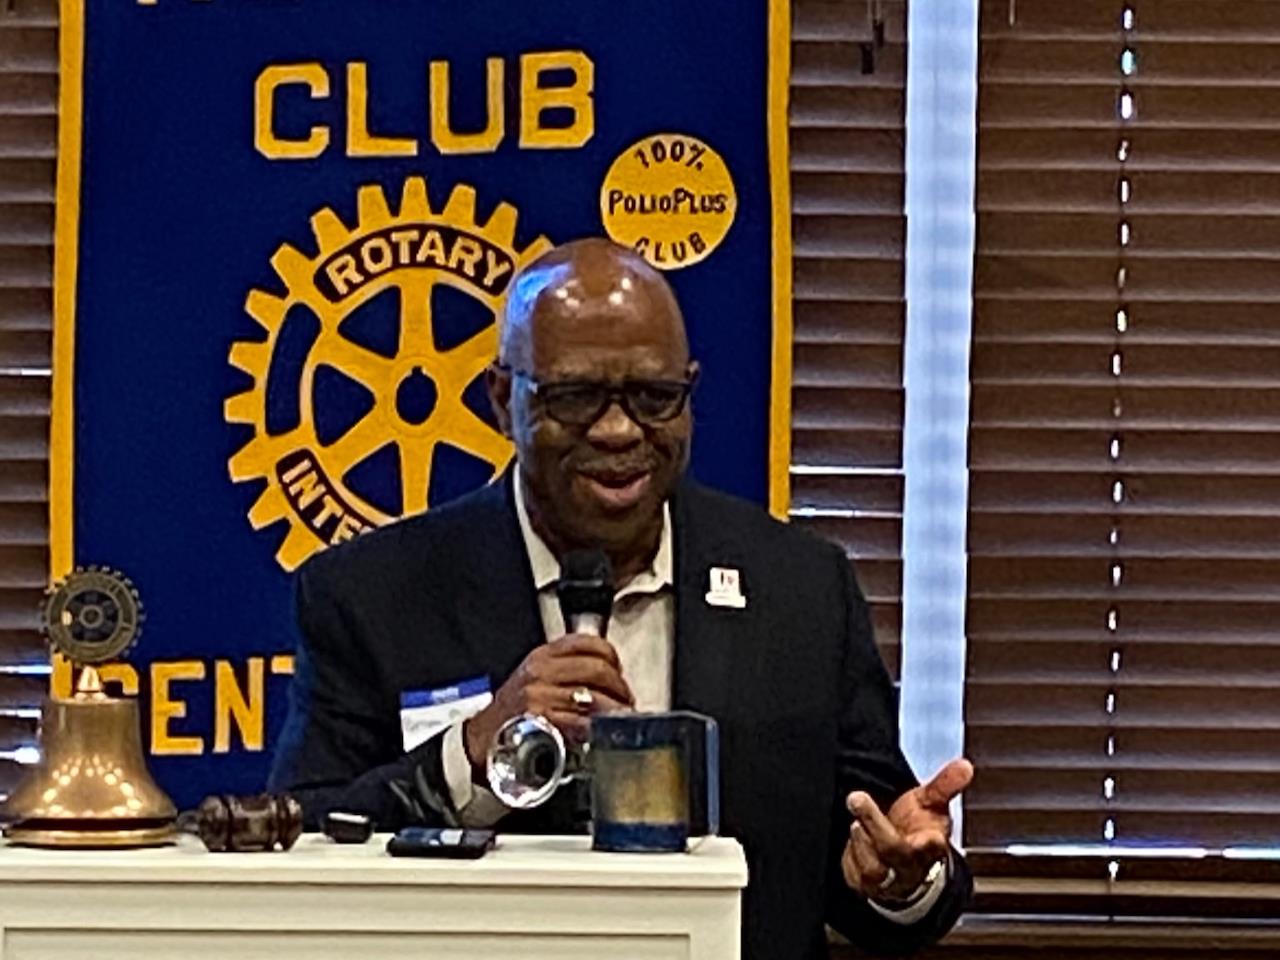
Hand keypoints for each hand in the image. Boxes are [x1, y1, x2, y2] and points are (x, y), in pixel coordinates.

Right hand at [463, 634, 633, 778]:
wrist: (482, 741)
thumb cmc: (511, 714)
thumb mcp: (533, 679)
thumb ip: (564, 671)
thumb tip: (605, 678)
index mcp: (541, 657)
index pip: (588, 643)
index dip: (611, 656)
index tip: (618, 670)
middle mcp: (540, 672)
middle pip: (597, 669)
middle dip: (619, 687)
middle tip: (625, 701)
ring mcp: (540, 696)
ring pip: (594, 696)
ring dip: (615, 710)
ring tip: (621, 719)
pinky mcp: (541, 721)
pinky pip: (582, 722)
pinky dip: (598, 728)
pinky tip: (604, 733)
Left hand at [840, 758, 973, 901]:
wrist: (903, 865)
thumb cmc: (919, 830)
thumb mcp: (931, 804)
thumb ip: (945, 784)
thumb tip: (965, 765)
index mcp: (931, 847)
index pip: (933, 847)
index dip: (930, 843)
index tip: (929, 835)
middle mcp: (910, 866)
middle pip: (893, 849)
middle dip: (874, 823)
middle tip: (857, 797)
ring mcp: (887, 879)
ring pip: (872, 866)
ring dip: (860, 840)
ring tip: (855, 818)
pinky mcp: (863, 883)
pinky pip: (853, 873)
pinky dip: (850, 854)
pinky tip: (853, 836)